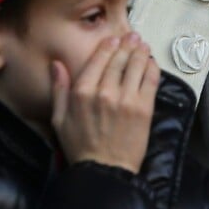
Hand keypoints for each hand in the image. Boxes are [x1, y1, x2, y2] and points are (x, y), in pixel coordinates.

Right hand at [51, 32, 159, 172]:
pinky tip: (152, 62)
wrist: (104, 171)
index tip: (115, 39)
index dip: (108, 46)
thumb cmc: (80, 147)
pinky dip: (152, 68)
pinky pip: (150, 80)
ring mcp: (125, 99)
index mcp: (82, 92)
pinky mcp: (143, 108)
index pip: (98, 60)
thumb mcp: (59, 119)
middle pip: (119, 60)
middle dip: (127, 45)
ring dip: (141, 52)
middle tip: (133, 37)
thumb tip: (56, 64)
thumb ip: (59, 89)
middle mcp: (104, 92)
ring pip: (136, 66)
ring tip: (143, 45)